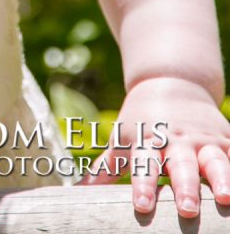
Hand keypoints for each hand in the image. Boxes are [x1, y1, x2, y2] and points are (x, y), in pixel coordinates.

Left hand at [79, 77, 229, 216]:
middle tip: (186, 209)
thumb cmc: (142, 121)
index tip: (142, 206)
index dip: (143, 185)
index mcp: (148, 141)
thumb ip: (104, 168)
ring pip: (214, 160)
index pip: (144, 165)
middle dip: (184, 187)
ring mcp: (204, 140)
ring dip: (221, 178)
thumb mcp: (122, 139)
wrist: (171, 81)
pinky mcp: (225, 139)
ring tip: (224, 197)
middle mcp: (177, 141)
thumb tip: (76, 191)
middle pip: (180, 165)